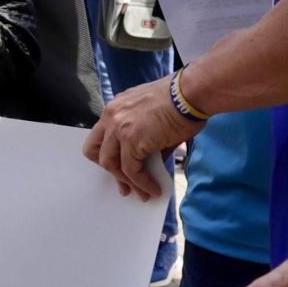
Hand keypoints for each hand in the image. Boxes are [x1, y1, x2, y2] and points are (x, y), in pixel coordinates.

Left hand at [84, 73, 203, 199]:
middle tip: (125, 186)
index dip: (108, 155)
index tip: (119, 170)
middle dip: (110, 171)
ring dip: (127, 182)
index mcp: (116, 108)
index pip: (101, 136)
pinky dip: (142, 183)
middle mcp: (111, 116)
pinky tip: (153, 189)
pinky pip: (132, 170)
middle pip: (96, 151)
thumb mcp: (154, 117)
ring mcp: (119, 128)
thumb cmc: (182, 101)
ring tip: (142, 193)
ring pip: (110, 164)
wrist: (192, 93)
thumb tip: (151, 162)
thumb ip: (145, 138)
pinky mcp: (132, 140)